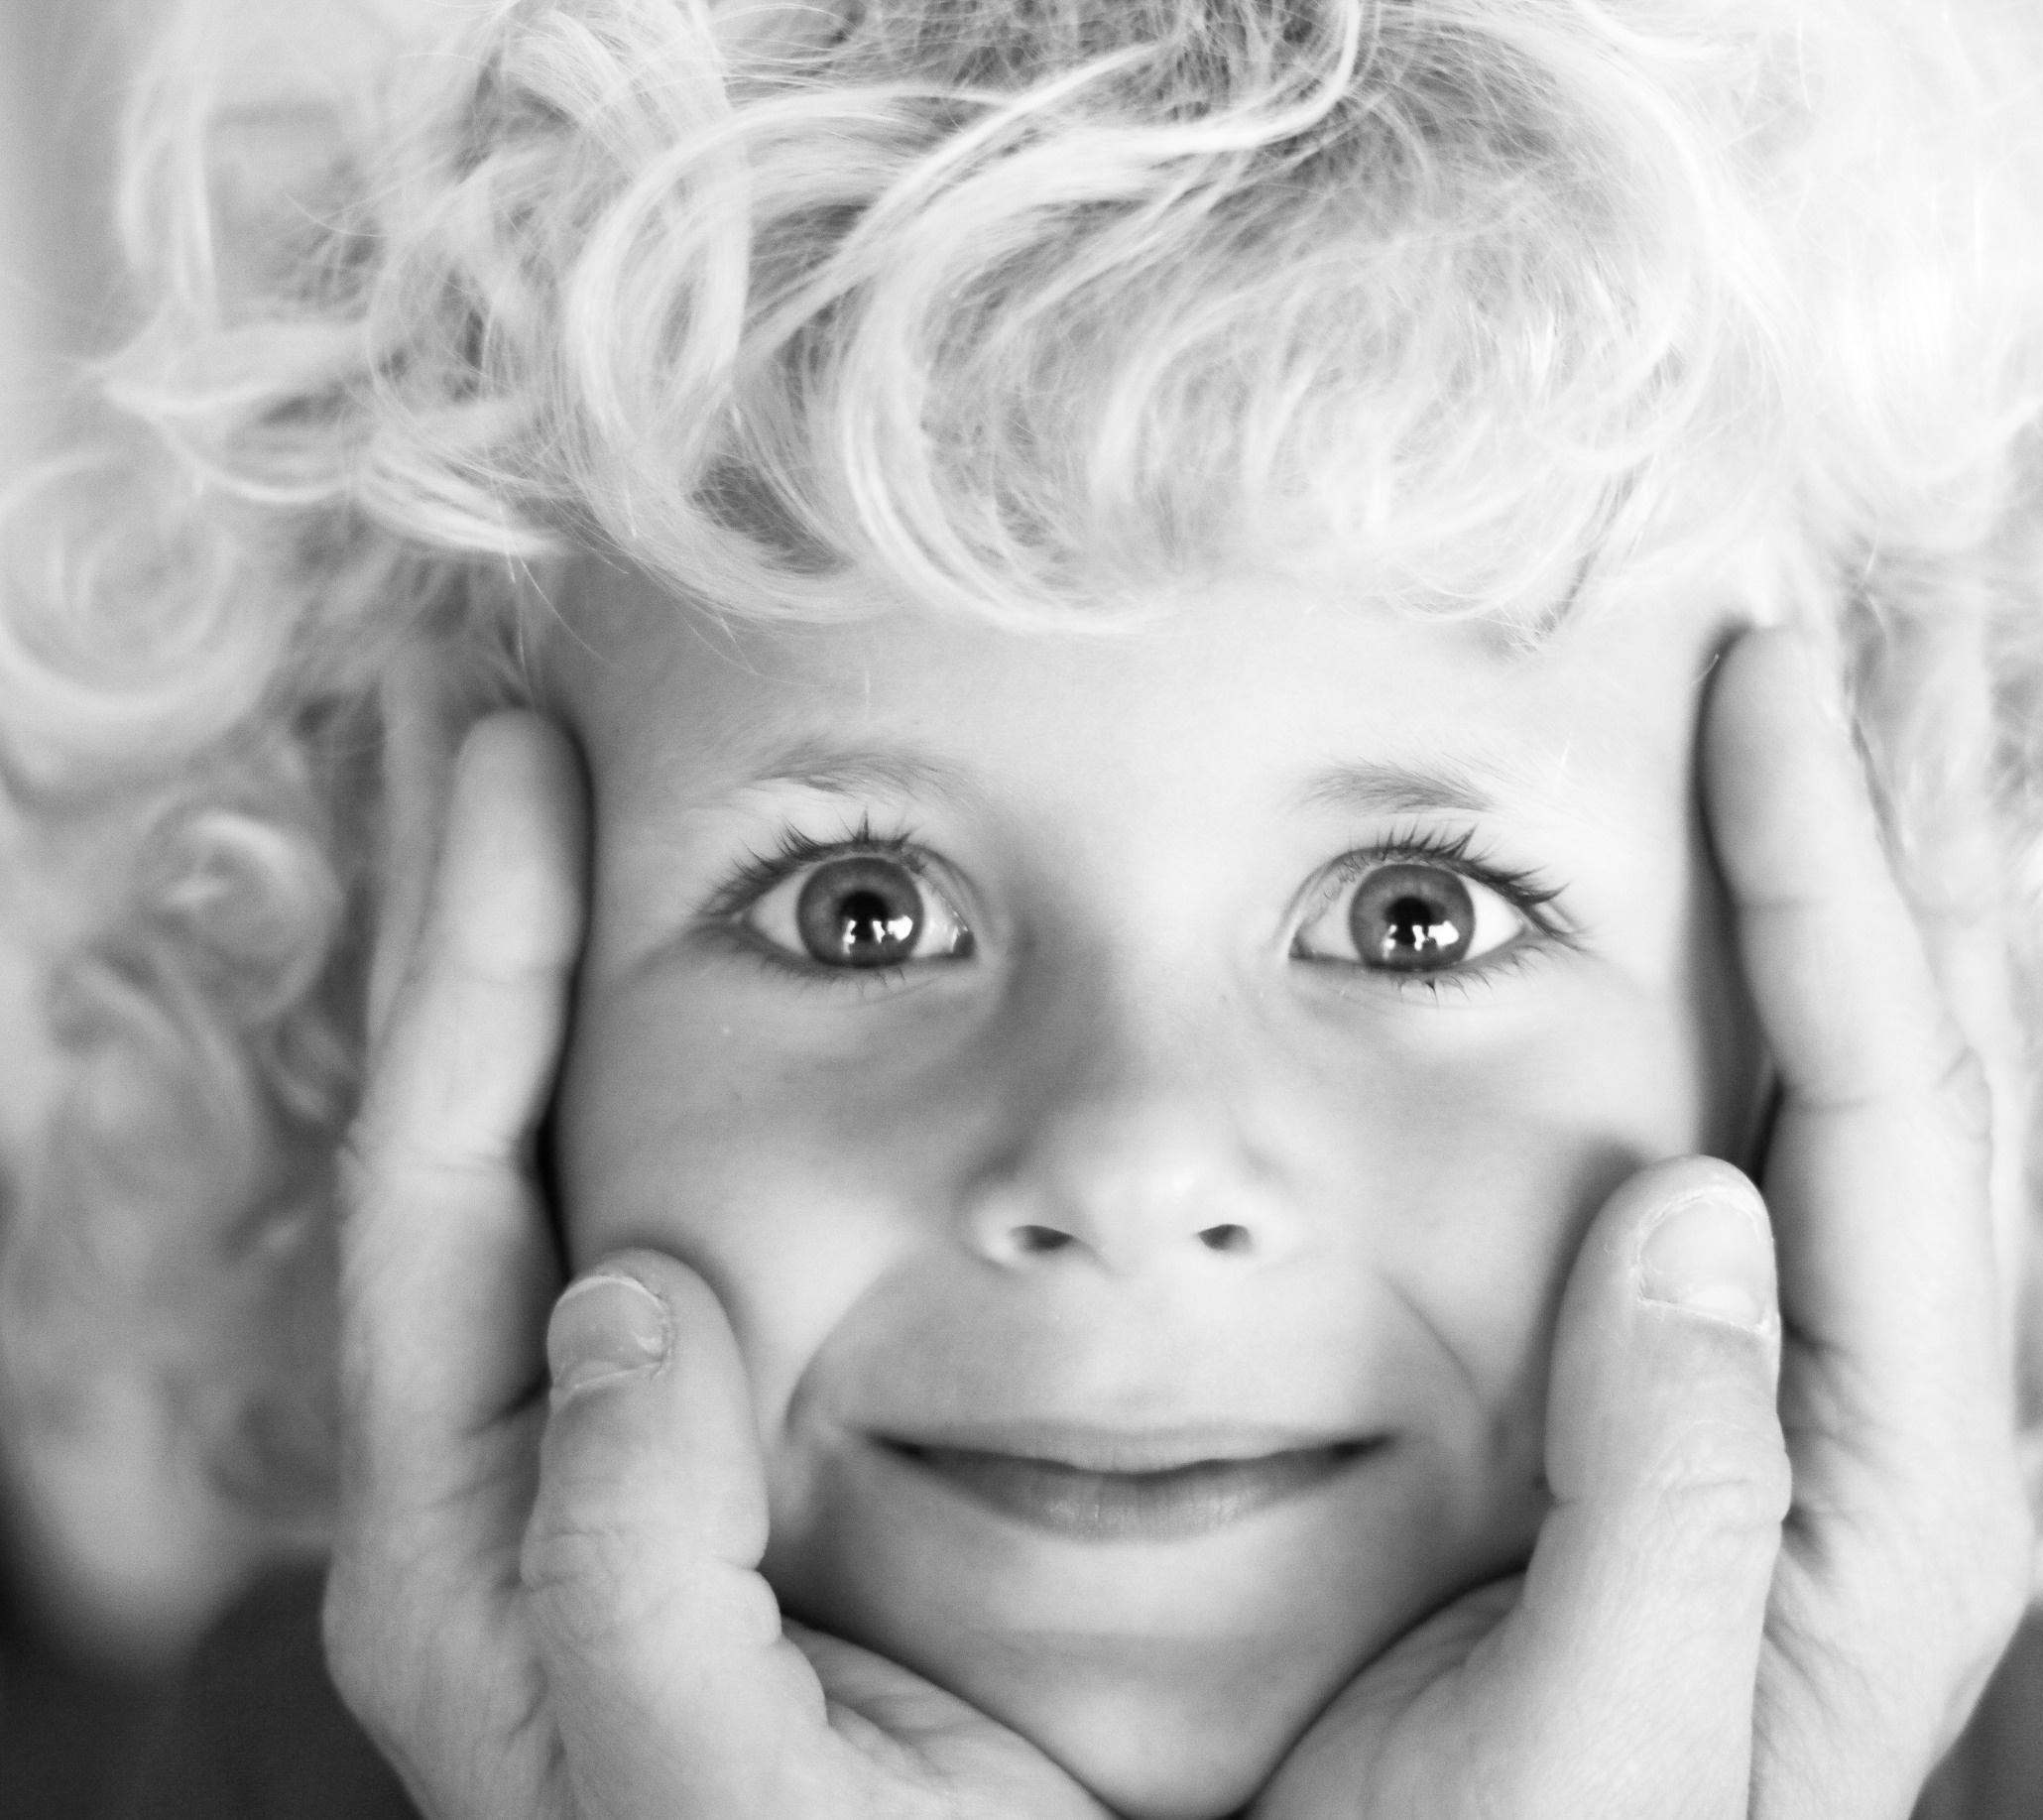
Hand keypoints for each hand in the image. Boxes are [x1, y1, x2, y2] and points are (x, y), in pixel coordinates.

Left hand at [326, 713, 1110, 1819]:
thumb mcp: (712, 1788)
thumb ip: (631, 1577)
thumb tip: (626, 1301)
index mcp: (475, 1549)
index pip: (443, 1191)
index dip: (469, 958)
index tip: (509, 755)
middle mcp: (517, 1482)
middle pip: (475, 1145)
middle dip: (487, 927)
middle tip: (503, 721)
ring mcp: (619, 1464)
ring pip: (572, 1173)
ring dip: (571, 987)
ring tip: (593, 817)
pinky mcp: (729, 1459)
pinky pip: (691, 1225)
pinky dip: (685, 1086)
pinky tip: (732, 1005)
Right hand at [1251, 625, 2031, 1819]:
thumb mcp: (1590, 1752)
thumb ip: (1668, 1497)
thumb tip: (1694, 1205)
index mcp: (1884, 1506)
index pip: (1889, 1121)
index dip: (1831, 880)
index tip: (1772, 681)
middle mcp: (1880, 1443)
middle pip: (1927, 1077)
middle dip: (1899, 846)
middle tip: (1870, 640)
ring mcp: (1808, 1429)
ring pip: (1861, 1109)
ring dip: (1847, 909)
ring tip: (1824, 736)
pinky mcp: (1717, 1431)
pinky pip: (1781, 1175)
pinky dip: (1768, 1021)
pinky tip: (1730, 952)